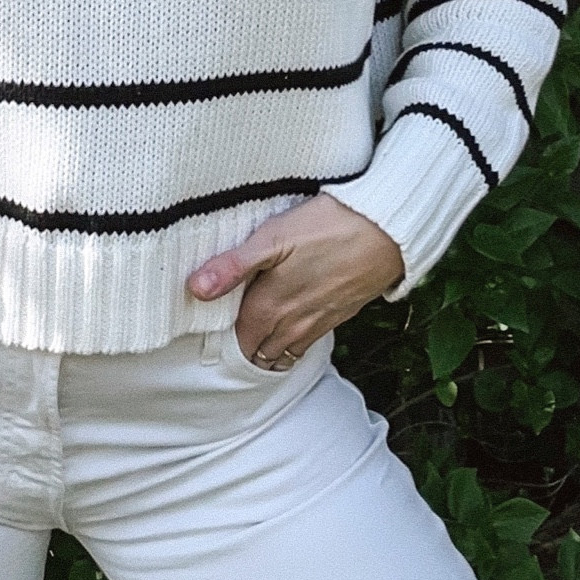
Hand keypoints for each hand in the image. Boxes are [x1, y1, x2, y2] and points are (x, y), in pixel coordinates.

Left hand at [187, 194, 403, 367]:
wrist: (384, 230)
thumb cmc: (326, 226)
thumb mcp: (272, 238)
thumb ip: (234, 265)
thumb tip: (195, 288)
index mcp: (270, 306)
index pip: (238, 337)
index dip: (223, 335)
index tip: (211, 327)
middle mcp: (292, 323)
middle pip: (260, 351)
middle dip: (244, 348)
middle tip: (231, 334)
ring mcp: (318, 323)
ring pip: (284, 353)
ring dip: (268, 351)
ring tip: (256, 338)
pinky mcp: (339, 316)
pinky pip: (307, 344)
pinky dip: (293, 345)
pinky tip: (290, 329)